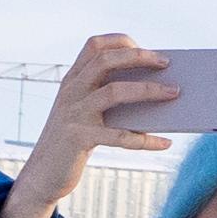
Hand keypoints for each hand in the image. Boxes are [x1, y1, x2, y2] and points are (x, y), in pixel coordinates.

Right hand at [2, 28, 174, 217]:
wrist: (42, 176)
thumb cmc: (74, 142)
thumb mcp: (85, 114)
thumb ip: (108, 99)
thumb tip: (157, 92)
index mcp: (72, 80)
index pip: (94, 46)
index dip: (120, 41)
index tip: (146, 49)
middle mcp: (70, 92)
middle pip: (106, 61)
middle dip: (139, 57)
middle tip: (166, 64)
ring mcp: (73, 114)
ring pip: (115, 92)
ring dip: (149, 90)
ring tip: (174, 93)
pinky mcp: (78, 139)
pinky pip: (119, 136)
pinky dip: (146, 139)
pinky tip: (165, 143)